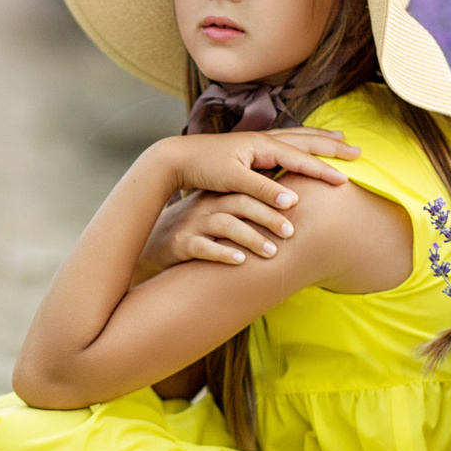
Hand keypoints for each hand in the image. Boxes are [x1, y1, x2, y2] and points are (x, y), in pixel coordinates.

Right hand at [141, 188, 294, 273]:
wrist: (151, 243)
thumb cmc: (195, 230)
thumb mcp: (216, 214)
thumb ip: (244, 209)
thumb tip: (285, 208)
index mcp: (218, 196)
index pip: (249, 189)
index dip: (273, 196)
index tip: (298, 204)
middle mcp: (206, 206)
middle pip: (240, 204)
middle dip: (268, 217)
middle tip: (291, 232)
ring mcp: (192, 224)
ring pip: (225, 225)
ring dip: (251, 238)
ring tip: (271, 252)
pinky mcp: (181, 244)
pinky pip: (202, 247)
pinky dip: (222, 253)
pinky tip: (240, 261)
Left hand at [148, 127, 359, 213]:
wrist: (177, 157)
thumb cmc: (203, 168)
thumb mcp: (233, 181)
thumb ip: (263, 190)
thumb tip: (293, 201)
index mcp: (262, 146)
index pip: (302, 159)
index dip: (325, 170)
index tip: (347, 179)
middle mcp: (263, 140)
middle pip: (306, 141)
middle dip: (332, 146)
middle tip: (357, 150)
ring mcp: (257, 142)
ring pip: (297, 138)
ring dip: (319, 139)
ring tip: (339, 139)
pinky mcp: (250, 148)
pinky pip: (286, 142)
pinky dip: (302, 143)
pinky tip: (305, 147)